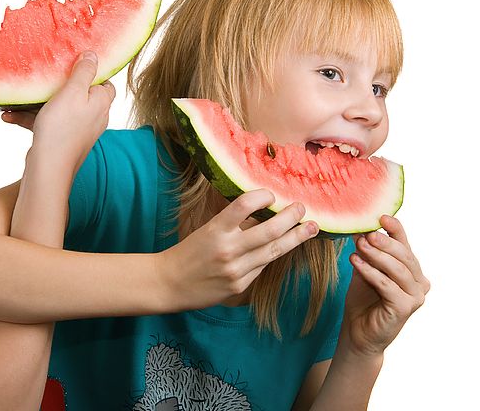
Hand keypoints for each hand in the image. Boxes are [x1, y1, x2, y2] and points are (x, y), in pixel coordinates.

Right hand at [21, 51, 115, 171]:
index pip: (105, 83)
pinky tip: (10, 116)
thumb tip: (93, 55)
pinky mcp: (61, 139)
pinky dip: (30, 118)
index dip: (93, 73)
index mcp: (101, 103)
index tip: (74, 64)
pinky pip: (46, 123)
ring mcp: (77, 130)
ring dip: (37, 103)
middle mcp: (93, 117)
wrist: (48, 168)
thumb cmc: (62, 129)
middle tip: (44, 78)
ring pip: (58, 109)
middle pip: (79, 94)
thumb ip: (84, 72)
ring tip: (18, 99)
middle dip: (59, 86)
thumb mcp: (73, 91)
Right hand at [157, 189, 319, 308]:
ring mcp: (236, 269)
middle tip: (301, 207)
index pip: (244, 205)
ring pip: (274, 250)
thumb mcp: (207, 230)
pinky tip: (282, 247)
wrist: (169, 283)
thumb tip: (262, 212)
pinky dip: (272, 255)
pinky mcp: (240, 285)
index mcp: (216, 229)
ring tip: (310, 228)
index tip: (271, 194)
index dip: (262, 196)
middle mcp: (228, 249)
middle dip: (291, 217)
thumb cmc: (189, 252)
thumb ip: (233, 224)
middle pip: (270, 230)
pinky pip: (262, 266)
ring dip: (295, 237)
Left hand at [340, 215, 429, 357]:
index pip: (406, 245)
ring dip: (377, 255)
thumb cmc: (363, 300)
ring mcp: (416, 297)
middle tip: (366, 233)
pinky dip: (371, 272)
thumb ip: (366, 252)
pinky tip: (355, 261)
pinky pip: (387, 285)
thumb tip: (360, 228)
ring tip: (359, 244)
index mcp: (412, 270)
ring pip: (398, 270)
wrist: (358, 332)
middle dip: (385, 243)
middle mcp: (419, 282)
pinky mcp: (405, 308)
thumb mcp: (364, 269)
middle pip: (404, 256)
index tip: (381, 216)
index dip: (396, 229)